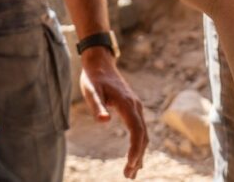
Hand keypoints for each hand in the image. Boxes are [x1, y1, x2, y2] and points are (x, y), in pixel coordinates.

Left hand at [80, 48, 147, 178]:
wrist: (100, 62)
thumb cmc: (93, 78)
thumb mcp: (91, 91)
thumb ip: (97, 106)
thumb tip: (103, 121)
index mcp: (127, 103)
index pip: (136, 130)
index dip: (135, 148)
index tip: (131, 164)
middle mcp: (135, 106)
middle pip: (142, 135)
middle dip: (138, 156)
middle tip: (128, 175)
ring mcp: (136, 107)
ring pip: (143, 133)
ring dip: (139, 153)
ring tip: (131, 172)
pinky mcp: (133, 108)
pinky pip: (140, 129)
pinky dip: (139, 144)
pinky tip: (135, 157)